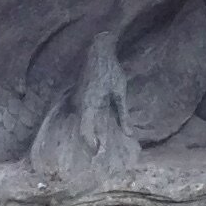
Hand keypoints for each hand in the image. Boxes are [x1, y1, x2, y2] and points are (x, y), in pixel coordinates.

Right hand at [74, 38, 139, 168]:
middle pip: (80, 128)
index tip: (98, 154)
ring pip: (79, 120)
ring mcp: (75, 99)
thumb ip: (123, 115)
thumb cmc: (110, 70)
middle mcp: (78, 103)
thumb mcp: (120, 93)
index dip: (90, 145)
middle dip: (89, 141)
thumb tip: (129, 134)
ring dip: (88, 130)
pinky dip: (87, 121)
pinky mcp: (77, 95)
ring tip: (99, 141)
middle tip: (101, 151)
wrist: (98, 51)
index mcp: (88, 104)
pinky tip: (96, 124)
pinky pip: (80, 112)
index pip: (84, 131)